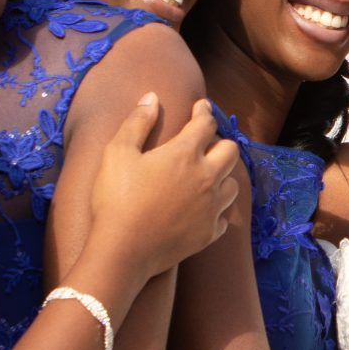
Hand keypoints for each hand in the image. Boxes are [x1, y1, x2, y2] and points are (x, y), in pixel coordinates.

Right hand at [89, 96, 243, 290]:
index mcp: (185, 154)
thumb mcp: (118, 153)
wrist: (123, 251)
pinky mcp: (209, 233)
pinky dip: (217, 209)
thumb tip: (152, 98)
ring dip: (223, 175)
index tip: (201, 107)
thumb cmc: (116, 199)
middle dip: (220, 142)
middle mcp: (206, 178)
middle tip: (205, 143)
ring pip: (232, 184)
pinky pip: (223, 216)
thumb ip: (137, 123)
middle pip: (230, 151)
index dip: (204, 111)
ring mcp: (211, 208)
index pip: (205, 123)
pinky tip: (204, 208)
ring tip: (207, 175)